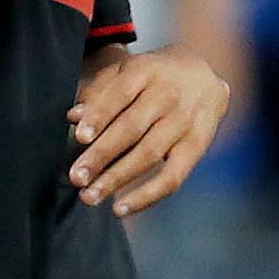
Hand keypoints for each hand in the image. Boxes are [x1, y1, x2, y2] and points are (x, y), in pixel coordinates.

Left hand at [69, 47, 230, 211]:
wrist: (204, 75)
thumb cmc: (153, 77)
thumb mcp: (127, 69)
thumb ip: (99, 90)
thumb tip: (73, 116)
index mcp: (147, 70)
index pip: (120, 94)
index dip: (100, 115)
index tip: (79, 137)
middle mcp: (169, 95)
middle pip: (132, 128)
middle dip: (102, 154)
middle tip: (76, 177)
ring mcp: (185, 122)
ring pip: (149, 154)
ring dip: (117, 178)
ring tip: (90, 197)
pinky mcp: (197, 146)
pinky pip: (173, 177)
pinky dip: (147, 196)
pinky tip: (120, 209)